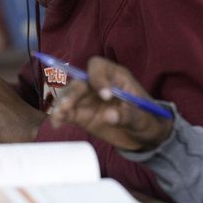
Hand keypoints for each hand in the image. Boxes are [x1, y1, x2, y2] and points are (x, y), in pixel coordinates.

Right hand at [50, 56, 172, 151]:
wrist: (142, 135)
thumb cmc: (145, 118)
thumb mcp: (142, 117)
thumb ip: (128, 115)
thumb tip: (110, 115)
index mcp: (114, 76)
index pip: (98, 67)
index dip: (98, 78)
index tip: (106, 96)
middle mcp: (97, 85)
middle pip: (79, 81)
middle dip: (73, 92)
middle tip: (69, 106)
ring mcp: (87, 100)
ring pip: (69, 95)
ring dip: (62, 103)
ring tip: (60, 114)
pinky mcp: (81, 114)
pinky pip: (66, 112)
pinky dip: (59, 116)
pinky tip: (57, 123)